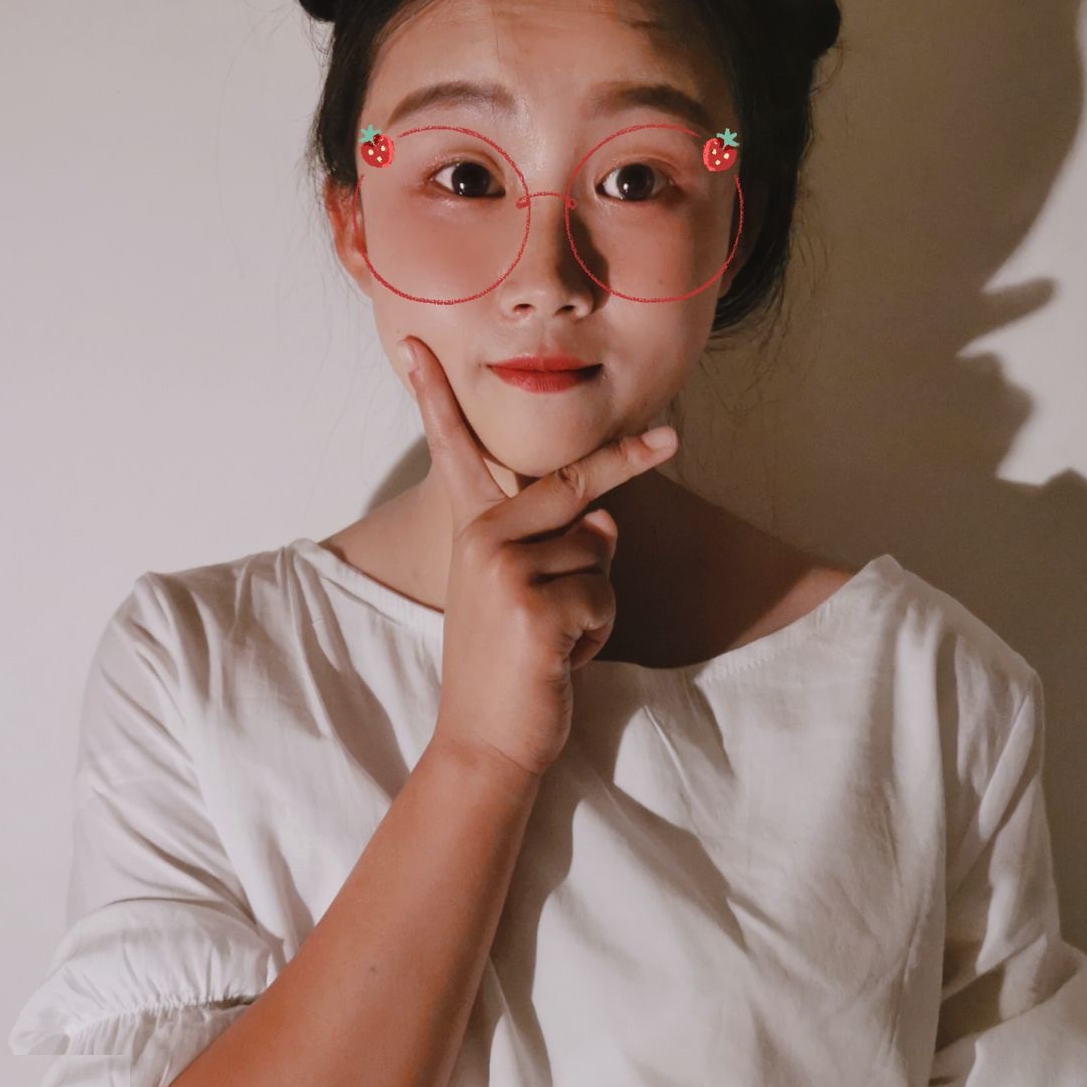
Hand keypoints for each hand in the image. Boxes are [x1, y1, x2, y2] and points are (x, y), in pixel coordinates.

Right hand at [401, 336, 677, 779]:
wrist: (486, 742)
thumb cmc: (513, 664)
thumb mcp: (525, 590)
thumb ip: (556, 541)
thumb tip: (604, 518)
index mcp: (472, 530)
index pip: (456, 452)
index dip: (434, 396)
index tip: (412, 344)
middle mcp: (480, 540)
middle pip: (578, 488)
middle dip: (629, 468)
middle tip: (674, 437)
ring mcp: (503, 573)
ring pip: (603, 552)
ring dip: (598, 602)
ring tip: (555, 638)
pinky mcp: (532, 610)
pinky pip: (605, 597)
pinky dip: (598, 635)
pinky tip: (558, 660)